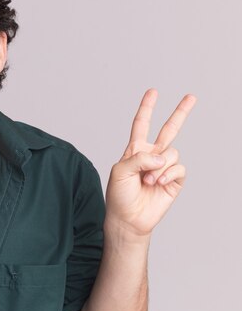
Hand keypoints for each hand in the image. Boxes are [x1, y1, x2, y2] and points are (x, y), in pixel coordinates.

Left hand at [105, 89, 196, 237]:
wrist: (128, 218)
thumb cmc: (119, 195)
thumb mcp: (120, 171)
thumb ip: (138, 158)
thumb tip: (161, 156)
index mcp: (135, 150)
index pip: (141, 124)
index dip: (147, 108)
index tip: (152, 92)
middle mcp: (152, 156)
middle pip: (169, 129)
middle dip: (180, 113)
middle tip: (191, 97)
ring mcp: (164, 167)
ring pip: (172, 152)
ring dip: (159, 166)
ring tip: (147, 180)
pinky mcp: (174, 180)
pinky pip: (179, 167)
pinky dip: (168, 173)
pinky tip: (158, 182)